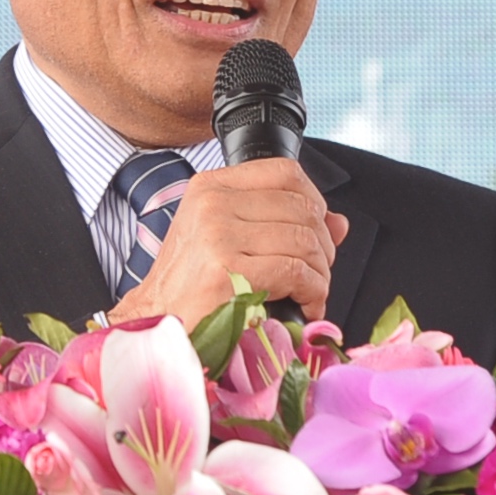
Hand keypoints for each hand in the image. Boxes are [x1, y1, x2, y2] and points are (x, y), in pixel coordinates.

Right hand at [108, 158, 351, 327]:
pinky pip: (295, 272)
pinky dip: (312, 292)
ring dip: (320, 274)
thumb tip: (339, 223)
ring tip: (311, 293)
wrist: (156, 322)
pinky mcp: (226, 270)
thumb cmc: (190, 286)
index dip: (314, 201)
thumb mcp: (228, 239)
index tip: (317, 231)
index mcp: (211, 187)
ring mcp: (218, 235)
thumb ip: (282, 224)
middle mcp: (213, 204)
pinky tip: (306, 306)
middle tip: (317, 274)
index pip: (285, 172)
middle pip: (302, 209)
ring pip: (304, 241)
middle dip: (323, 247)